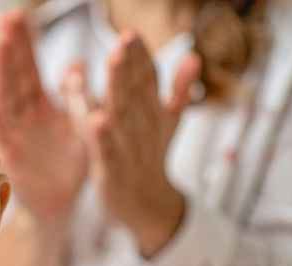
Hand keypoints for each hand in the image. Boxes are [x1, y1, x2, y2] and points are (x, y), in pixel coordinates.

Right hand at [0, 9, 90, 221]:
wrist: (63, 206)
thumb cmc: (68, 165)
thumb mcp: (78, 124)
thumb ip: (75, 95)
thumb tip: (74, 64)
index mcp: (40, 106)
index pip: (28, 67)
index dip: (24, 43)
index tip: (18, 16)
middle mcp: (24, 118)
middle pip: (14, 76)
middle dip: (10, 48)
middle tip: (5, 20)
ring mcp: (16, 136)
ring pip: (7, 98)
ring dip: (2, 73)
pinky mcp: (13, 157)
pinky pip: (5, 133)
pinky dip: (1, 114)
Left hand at [85, 33, 200, 256]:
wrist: (148, 206)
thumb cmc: (151, 158)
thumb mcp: (167, 123)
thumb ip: (178, 90)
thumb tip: (194, 56)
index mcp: (152, 114)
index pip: (148, 80)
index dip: (141, 56)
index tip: (131, 33)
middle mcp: (142, 129)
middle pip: (136, 94)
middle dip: (130, 67)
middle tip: (124, 40)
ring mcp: (128, 150)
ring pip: (123, 117)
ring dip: (119, 90)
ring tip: (114, 63)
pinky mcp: (112, 171)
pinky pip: (106, 152)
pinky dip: (103, 136)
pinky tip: (96, 118)